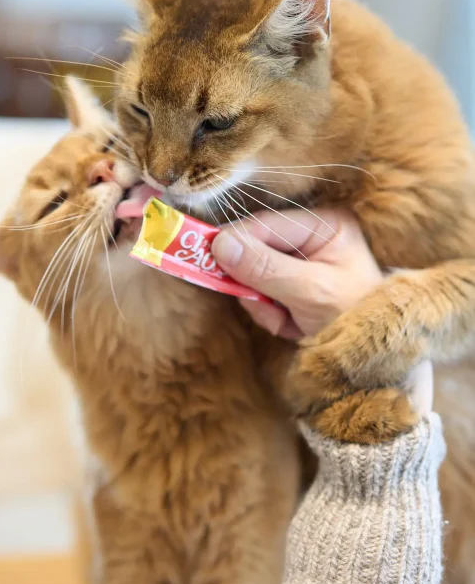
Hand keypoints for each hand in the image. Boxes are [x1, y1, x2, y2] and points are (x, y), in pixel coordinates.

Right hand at [211, 208, 381, 338]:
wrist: (373, 360)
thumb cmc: (354, 318)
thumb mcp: (311, 292)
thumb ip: (266, 267)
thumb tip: (220, 244)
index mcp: (326, 224)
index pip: (268, 223)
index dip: (237, 241)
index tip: (211, 259)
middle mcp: (311, 236)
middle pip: (255, 248)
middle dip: (254, 282)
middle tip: (263, 305)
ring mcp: (299, 262)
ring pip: (252, 274)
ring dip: (261, 303)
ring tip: (285, 322)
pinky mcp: (290, 286)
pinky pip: (260, 293)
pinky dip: (268, 313)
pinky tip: (288, 326)